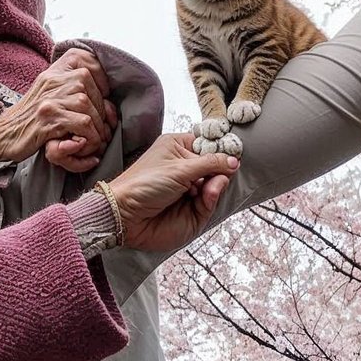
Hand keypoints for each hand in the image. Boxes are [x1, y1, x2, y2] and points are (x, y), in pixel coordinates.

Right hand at [0, 51, 114, 173]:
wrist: (2, 135)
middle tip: (95, 130)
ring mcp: (50, 99)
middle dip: (101, 115)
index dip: (101, 81)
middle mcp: (53, 81)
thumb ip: (71, 86)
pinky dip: (89, 138)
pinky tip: (81, 144)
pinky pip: (84, 124)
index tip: (99, 98)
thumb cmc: (30, 119)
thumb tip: (107, 99)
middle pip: (95, 91)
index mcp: (54, 72)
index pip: (89, 62)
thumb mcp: (49, 93)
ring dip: (96, 130)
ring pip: (91, 109)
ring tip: (89, 140)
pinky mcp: (50, 118)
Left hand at [102, 131, 238, 251]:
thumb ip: (210, 163)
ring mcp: (189, 190)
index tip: (234, 151)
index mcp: (177, 149)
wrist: (126, 215)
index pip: (206, 145)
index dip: (220, 149)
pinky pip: (210, 202)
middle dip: (220, 168)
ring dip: (216, 183)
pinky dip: (212, 197)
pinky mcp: (192, 211)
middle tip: (223, 169)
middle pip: (215, 166)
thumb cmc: (143, 184)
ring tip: (209, 185)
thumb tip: (234, 160)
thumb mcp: (179, 167)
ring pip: (216, 185)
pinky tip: (207, 194)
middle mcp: (185, 168)